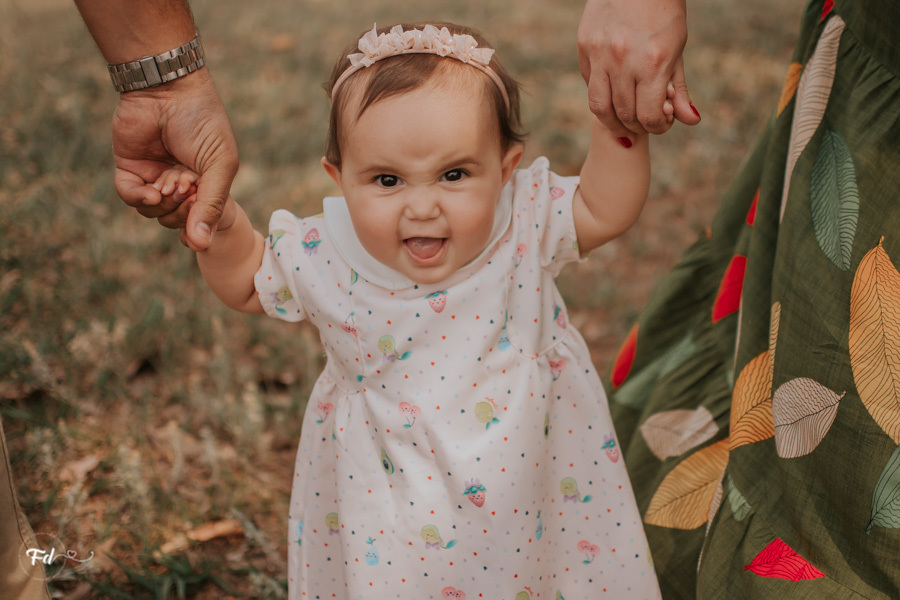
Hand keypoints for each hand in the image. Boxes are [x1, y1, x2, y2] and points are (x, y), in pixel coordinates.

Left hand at [112, 68, 238, 250]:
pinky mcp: (130, 168)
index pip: (200, 220)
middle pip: (175, 220)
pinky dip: (140, 199)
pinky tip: (152, 192)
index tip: (201, 211)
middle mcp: (179, 183)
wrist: (168, 88)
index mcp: (205, 183)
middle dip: (181, 208)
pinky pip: (130, 197)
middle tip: (187, 184)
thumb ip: (211, 205)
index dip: (200, 222)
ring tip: (171, 182)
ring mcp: (154, 176)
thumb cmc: (203, 123)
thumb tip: (200, 246)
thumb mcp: (219, 166)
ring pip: (152, 212)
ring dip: (163, 203)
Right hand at [577, 0, 699, 136]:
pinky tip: (614, 90)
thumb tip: (690, 121)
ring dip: (613, 120)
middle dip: (637, 125)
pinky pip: (590, 84)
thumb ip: (679, 88)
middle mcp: (623, 60)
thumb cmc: (662, 13)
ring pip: (599, 107)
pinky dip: (603, 94)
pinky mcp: (583, 46)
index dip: (657, 127)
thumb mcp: (676, 48)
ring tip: (624, 120)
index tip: (661, 123)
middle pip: (624, 115)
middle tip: (643, 123)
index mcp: (653, 62)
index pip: (649, 116)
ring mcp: (599, 53)